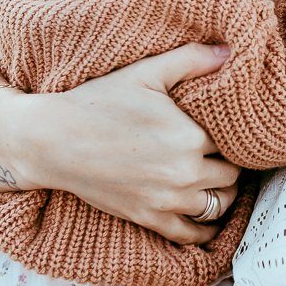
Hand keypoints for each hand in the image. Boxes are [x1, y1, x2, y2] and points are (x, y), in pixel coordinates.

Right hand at [20, 44, 239, 241]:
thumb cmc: (98, 102)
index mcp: (189, 136)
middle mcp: (184, 173)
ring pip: (218, 205)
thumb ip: (191, 60)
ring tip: (219, 181)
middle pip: (231, 175)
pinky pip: (191, 234)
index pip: (231, 141)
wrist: (54, 141)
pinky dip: (206, 230)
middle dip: (230, 164)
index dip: (231, 135)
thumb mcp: (145, 73)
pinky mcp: (148, 218)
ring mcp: (166, 200)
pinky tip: (210, 221)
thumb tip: (230, 51)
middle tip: (224, 154)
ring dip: (224, 194)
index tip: (227, 131)